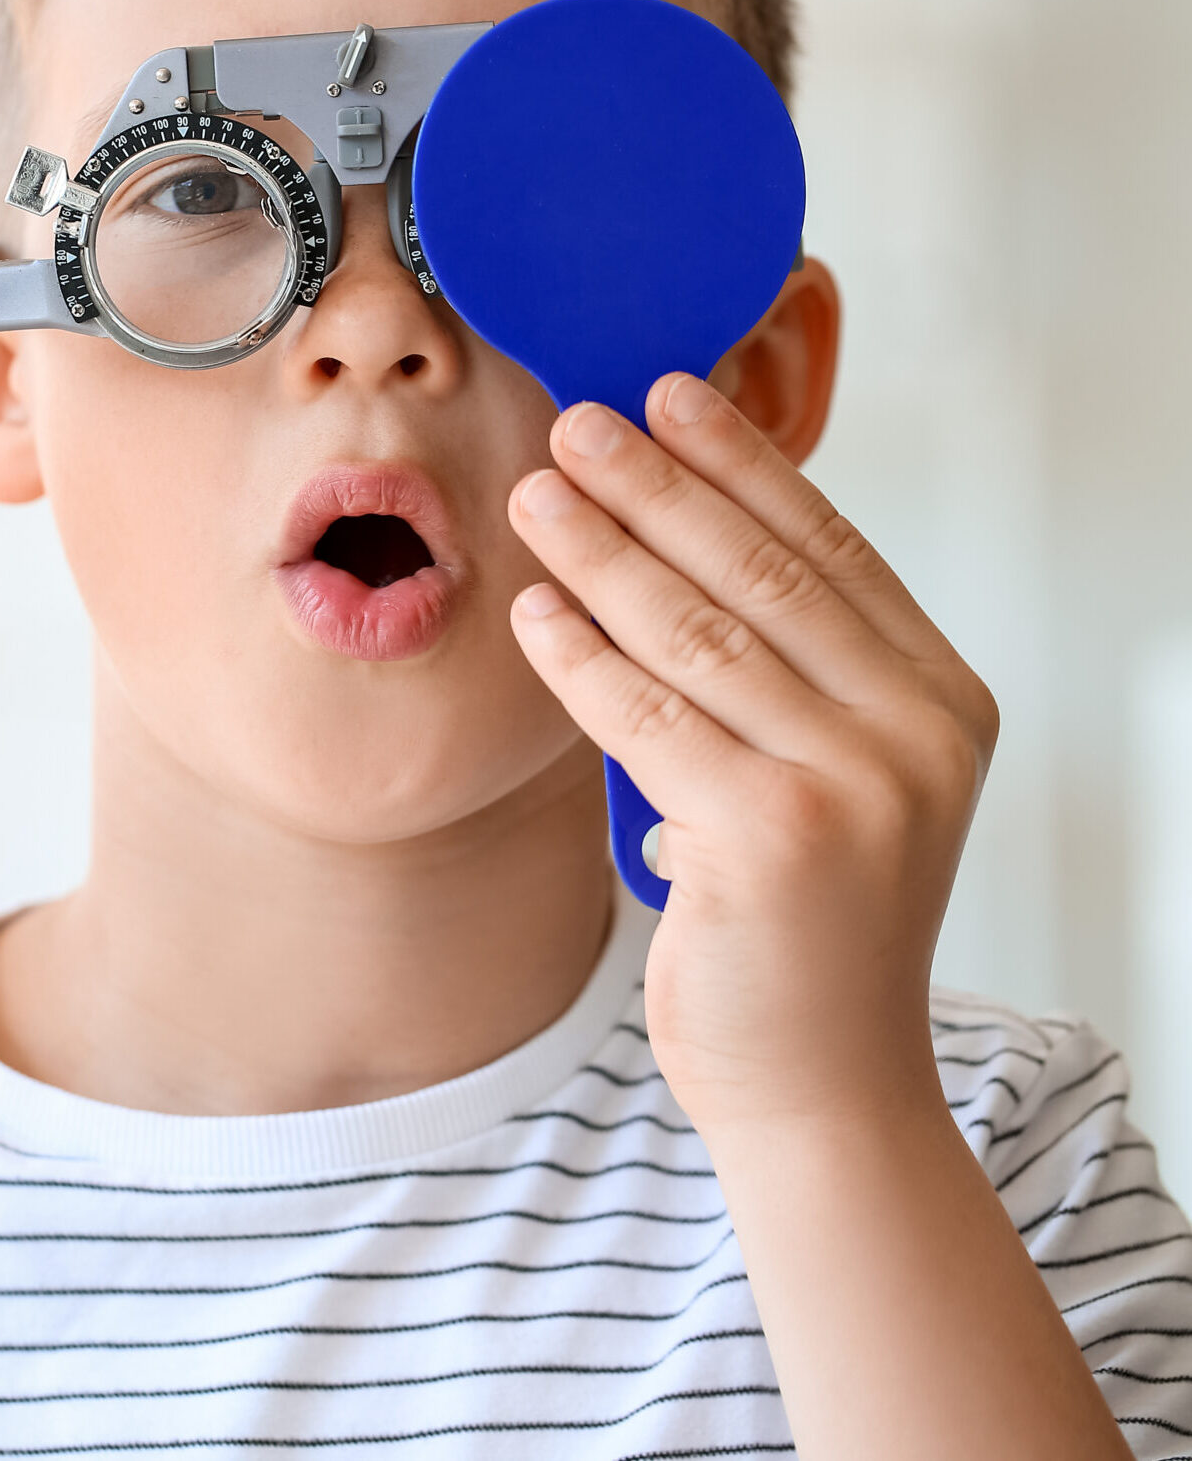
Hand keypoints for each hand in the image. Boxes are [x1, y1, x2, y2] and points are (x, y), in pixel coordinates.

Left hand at [506, 371, 998, 1140]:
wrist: (822, 1080)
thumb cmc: (803, 922)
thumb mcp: (825, 774)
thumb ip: (781, 669)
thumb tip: (670, 532)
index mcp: (939, 699)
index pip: (830, 548)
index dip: (742, 463)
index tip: (672, 394)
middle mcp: (915, 733)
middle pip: (760, 573)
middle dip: (657, 485)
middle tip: (580, 421)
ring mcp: (855, 786)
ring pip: (697, 634)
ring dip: (604, 551)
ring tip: (539, 493)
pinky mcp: (774, 840)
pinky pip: (648, 718)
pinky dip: (581, 656)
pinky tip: (536, 610)